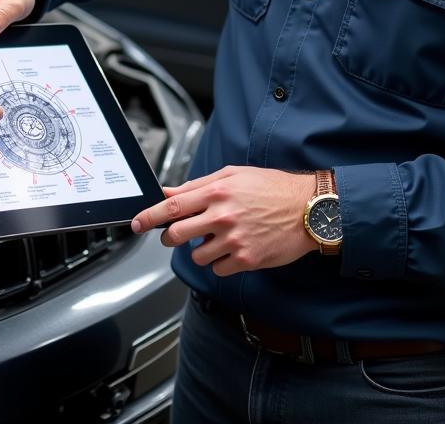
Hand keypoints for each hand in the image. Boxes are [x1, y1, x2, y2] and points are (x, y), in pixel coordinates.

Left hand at [131, 166, 317, 275]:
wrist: (308, 208)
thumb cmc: (271, 188)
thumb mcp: (233, 175)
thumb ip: (198, 185)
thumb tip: (169, 192)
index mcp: (217, 192)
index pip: (172, 206)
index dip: (149, 217)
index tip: (136, 224)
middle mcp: (223, 216)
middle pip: (177, 235)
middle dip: (171, 238)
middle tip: (176, 236)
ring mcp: (235, 240)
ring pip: (197, 256)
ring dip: (201, 250)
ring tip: (218, 238)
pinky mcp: (247, 259)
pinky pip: (218, 268)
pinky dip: (221, 262)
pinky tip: (234, 248)